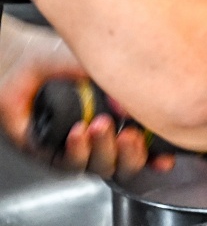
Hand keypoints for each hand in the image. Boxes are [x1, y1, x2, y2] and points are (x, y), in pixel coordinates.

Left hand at [0, 14, 172, 179]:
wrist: (20, 59)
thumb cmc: (59, 58)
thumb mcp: (102, 65)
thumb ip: (122, 85)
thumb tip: (136, 106)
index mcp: (119, 118)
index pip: (146, 145)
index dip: (158, 155)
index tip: (167, 157)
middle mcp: (100, 137)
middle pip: (127, 164)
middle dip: (134, 155)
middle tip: (132, 136)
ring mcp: (77, 147)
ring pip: (102, 167)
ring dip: (105, 149)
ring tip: (100, 125)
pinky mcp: (49, 153)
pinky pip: (69, 164)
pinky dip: (77, 151)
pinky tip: (78, 132)